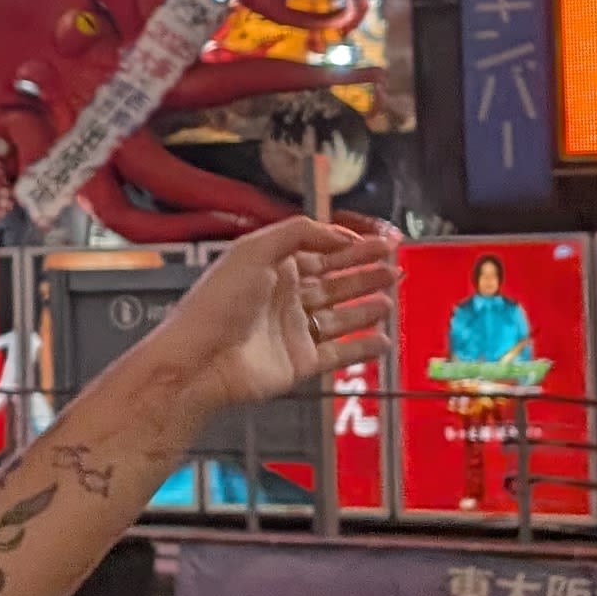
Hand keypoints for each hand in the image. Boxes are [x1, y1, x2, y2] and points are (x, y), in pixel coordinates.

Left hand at [158, 216, 397, 422]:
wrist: (201, 360)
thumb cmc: (220, 301)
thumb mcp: (255, 249)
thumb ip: (300, 233)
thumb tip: (341, 233)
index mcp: (272, 267)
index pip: (319, 252)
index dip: (350, 247)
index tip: (381, 243)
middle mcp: (284, 297)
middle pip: (334, 282)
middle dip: (364, 274)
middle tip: (395, 267)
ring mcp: (293, 331)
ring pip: (340, 316)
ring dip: (366, 307)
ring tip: (391, 296)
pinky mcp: (300, 362)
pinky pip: (338, 354)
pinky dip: (362, 347)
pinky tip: (384, 338)